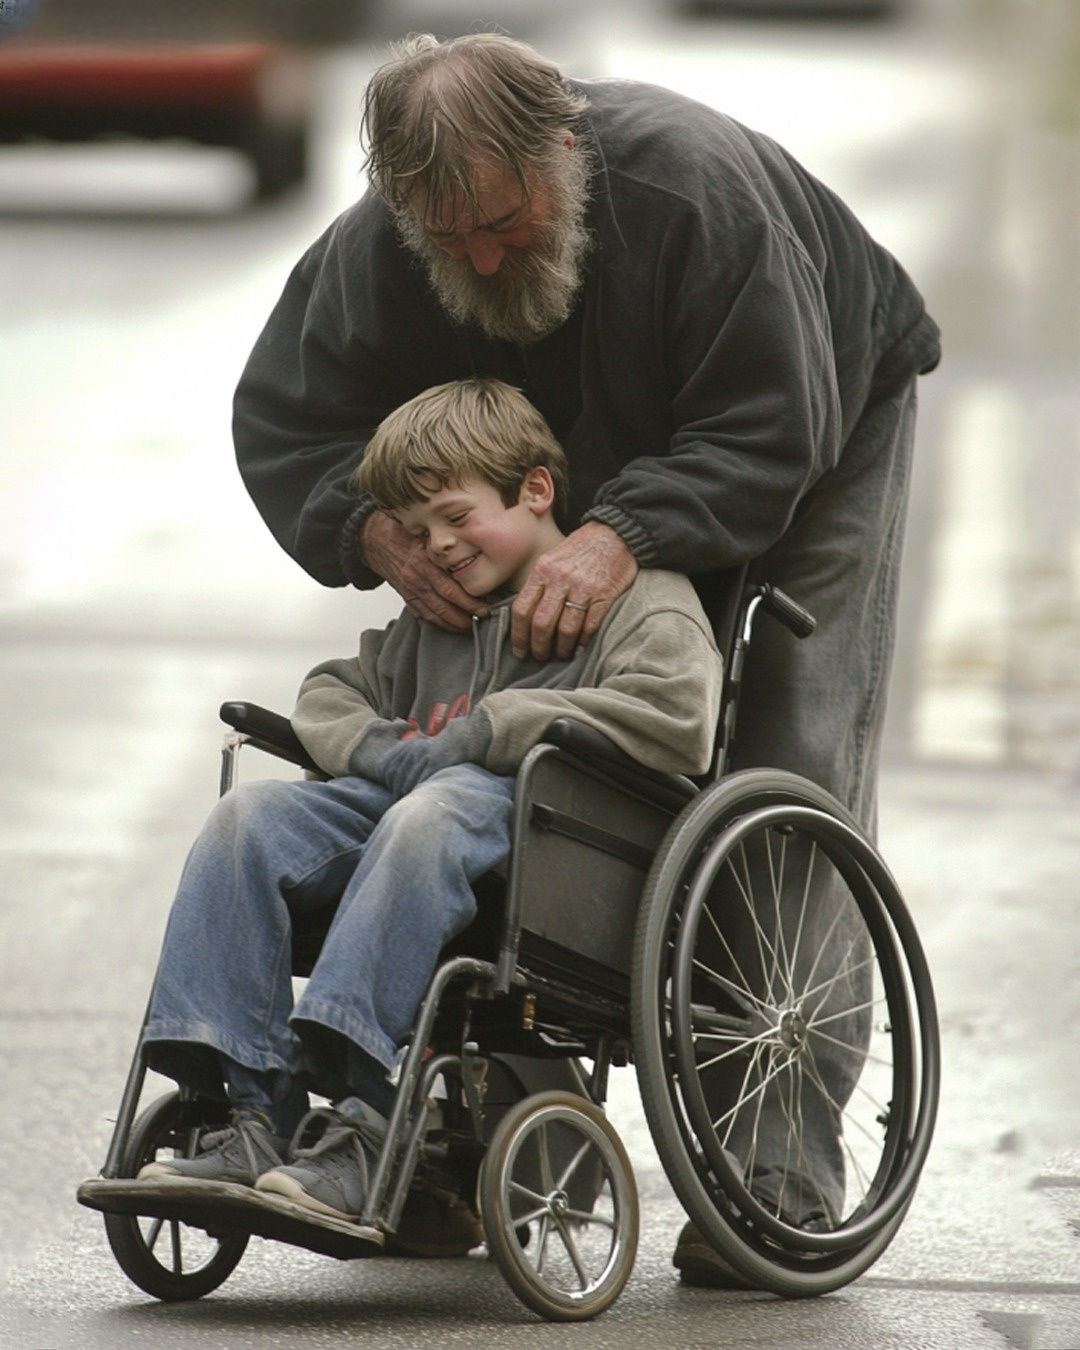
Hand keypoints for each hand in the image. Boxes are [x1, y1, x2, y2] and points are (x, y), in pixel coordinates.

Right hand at [360, 510, 487, 631]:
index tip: (485, 607)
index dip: (468, 602)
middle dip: (465, 617)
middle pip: (443, 606)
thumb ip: (447, 549)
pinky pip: (423, 616)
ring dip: (454, 624)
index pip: (449, 589)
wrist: (376, 540)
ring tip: (471, 626)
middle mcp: (415, 579)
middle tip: (483, 619)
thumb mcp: (427, 535)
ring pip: (434, 615)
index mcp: (423, 563)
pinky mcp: (405, 597)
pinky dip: (439, 624)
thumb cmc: (405, 534)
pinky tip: (451, 626)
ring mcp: (409, 591)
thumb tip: (476, 556)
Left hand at [511, 522, 638, 660]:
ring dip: (562, 648)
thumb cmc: (580, 550)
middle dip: (539, 646)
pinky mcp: (604, 595)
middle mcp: (560, 579)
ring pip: (565, 629)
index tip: (520, 650)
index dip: (518, 635)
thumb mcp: (552, 559)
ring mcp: (583, 587)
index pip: (522, 609)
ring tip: (561, 654)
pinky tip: (580, 646)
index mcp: (542, 570)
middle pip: (541, 623)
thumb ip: (539, 585)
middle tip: (540, 656)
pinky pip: (589, 626)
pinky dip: (583, 641)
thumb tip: (526, 618)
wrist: (615, 533)